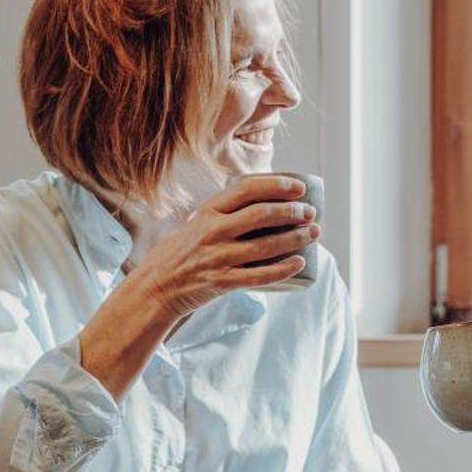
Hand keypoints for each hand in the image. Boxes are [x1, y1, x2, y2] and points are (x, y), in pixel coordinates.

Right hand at [136, 176, 316, 316]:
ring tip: (313, 234)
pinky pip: (260, 276)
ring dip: (296, 238)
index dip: (278, 185)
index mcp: (208, 212)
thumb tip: (267, 202)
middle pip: (262, 215)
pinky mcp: (223, 282)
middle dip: (293, 212)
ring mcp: (218, 257)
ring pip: (266, 245)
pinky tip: (300, 262)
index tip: (299, 187)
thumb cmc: (183, 252)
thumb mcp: (197, 223)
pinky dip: (283, 269)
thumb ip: (225, 212)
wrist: (157, 286)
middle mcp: (213, 231)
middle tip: (311, 213)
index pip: (248, 189)